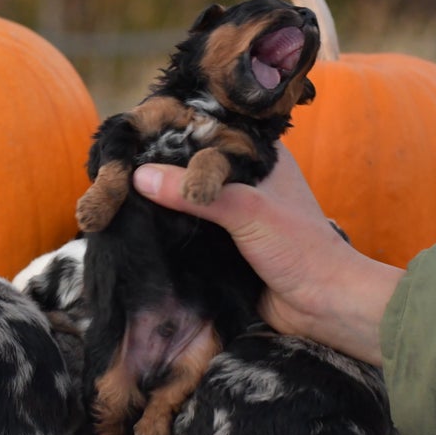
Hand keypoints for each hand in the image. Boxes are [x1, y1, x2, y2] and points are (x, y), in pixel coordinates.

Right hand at [132, 142, 403, 365]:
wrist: (323, 306)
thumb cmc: (299, 249)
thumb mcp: (248, 212)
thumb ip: (195, 193)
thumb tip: (138, 176)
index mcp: (257, 153)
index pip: (206, 129)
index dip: (170, 128)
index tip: (130, 130)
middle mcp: (242, 175)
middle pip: (189, 163)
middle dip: (155, 166)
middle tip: (112, 166)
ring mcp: (231, 209)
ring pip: (184, 196)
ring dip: (156, 200)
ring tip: (112, 194)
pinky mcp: (221, 241)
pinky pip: (185, 226)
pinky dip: (163, 227)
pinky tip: (132, 225)